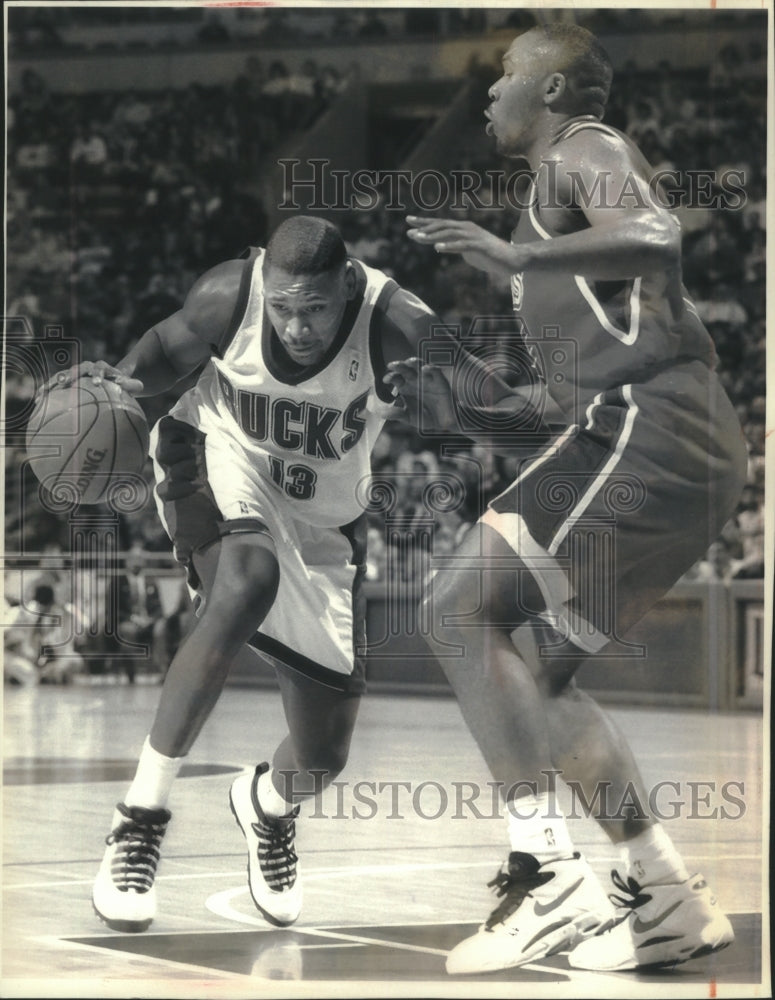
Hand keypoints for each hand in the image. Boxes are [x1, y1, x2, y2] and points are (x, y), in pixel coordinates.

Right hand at [41, 360, 143, 395]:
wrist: (112, 380)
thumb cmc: (124, 385)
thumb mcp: (133, 384)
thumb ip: (133, 385)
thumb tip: (131, 386)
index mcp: (102, 367)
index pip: (100, 368)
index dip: (98, 374)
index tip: (98, 383)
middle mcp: (86, 368)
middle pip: (76, 369)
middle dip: (70, 375)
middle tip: (65, 383)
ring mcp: (75, 374)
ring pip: (62, 376)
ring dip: (53, 383)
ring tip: (43, 393)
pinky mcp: (68, 382)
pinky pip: (56, 386)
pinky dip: (47, 391)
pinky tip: (38, 402)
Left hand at [384, 358, 456, 432]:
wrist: (444, 423)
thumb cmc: (425, 417)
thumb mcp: (409, 417)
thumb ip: (397, 414)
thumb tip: (381, 413)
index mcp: (405, 386)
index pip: (395, 377)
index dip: (390, 376)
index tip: (385, 380)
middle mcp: (415, 380)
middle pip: (405, 369)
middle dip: (399, 366)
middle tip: (391, 365)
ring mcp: (427, 379)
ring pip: (420, 366)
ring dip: (414, 363)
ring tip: (409, 362)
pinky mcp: (440, 381)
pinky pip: (436, 371)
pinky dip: (431, 369)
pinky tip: (425, 370)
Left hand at [406, 215, 520, 276]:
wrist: (513, 260)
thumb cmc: (491, 256)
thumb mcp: (468, 251)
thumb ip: (455, 247)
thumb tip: (440, 247)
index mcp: (463, 229)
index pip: (440, 224)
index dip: (424, 222)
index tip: (408, 222)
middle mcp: (467, 229)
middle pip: (442, 226)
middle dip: (424, 228)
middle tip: (408, 231)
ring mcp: (474, 236)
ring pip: (449, 234)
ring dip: (433, 236)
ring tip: (419, 238)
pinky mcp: (480, 246)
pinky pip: (462, 245)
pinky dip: (449, 246)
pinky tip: (437, 248)